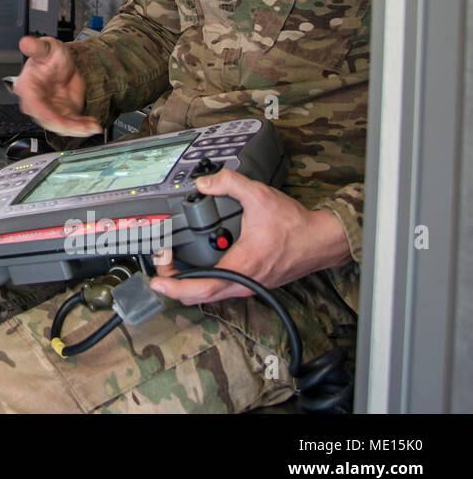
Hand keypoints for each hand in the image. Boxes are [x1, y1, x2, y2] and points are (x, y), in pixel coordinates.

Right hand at [14, 36, 101, 136]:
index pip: (35, 106)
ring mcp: (49, 110)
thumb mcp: (47, 48)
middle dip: (67, 127)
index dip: (48, 116)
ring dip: (78, 129)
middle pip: (49, 121)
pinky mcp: (62, 114)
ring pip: (61, 126)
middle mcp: (36, 103)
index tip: (62, 122)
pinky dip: (83, 127)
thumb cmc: (50, 56)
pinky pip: (71, 125)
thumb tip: (26, 42)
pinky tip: (93, 125)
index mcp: (28, 87)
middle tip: (84, 127)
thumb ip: (36, 47)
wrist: (64, 64)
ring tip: (92, 126)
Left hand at [149, 169, 352, 305]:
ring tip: (172, 263)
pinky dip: (202, 281)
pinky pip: (220, 289)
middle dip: (174, 284)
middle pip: (198, 296)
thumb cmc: (295, 226)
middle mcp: (242, 283)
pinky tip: (195, 265)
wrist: (321, 241)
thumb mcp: (260, 197)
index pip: (201, 287)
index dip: (174, 287)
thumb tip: (205, 182)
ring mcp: (247, 286)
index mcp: (241, 266)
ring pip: (209, 294)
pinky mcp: (251, 283)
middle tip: (160, 264)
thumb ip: (230, 184)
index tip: (156, 281)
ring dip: (187, 283)